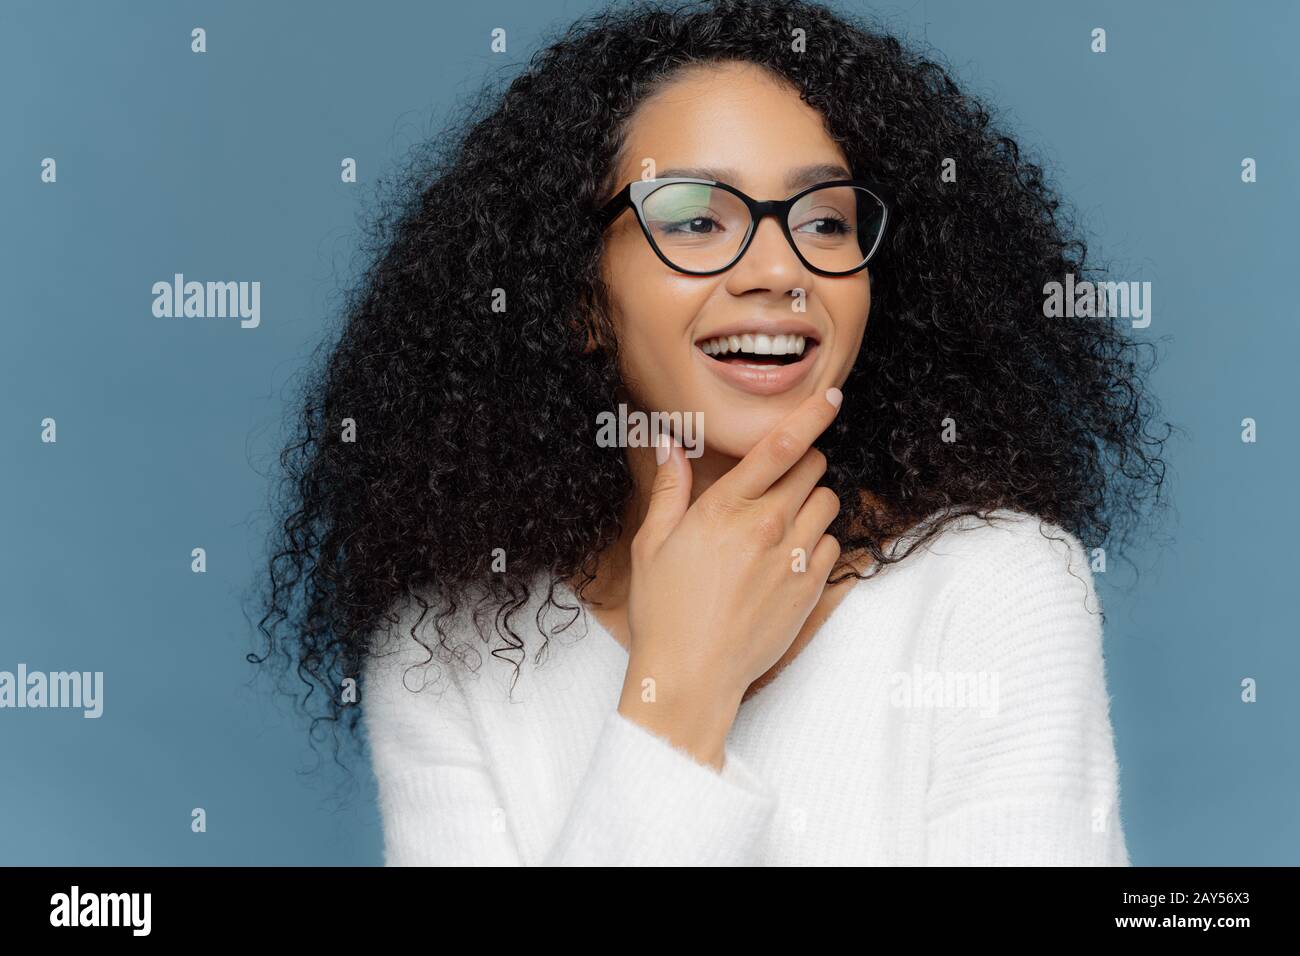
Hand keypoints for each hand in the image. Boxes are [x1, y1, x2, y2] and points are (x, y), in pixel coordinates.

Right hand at [617, 388, 843, 766]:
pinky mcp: (810, 590)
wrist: (691, 676)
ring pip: (828, 504)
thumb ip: (669, 490)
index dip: (812, 415)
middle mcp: (767, 528)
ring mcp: (794, 559)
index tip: (831, 398)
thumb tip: (671, 445)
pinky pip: (835, 546)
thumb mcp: (652, 544)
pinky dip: (819, 543)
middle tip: (776, 481)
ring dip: (811, 503)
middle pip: (812, 468)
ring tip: (781, 523)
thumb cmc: (663, 611)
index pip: (781, 446)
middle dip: (800, 464)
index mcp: (725, 509)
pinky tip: (789, 557)